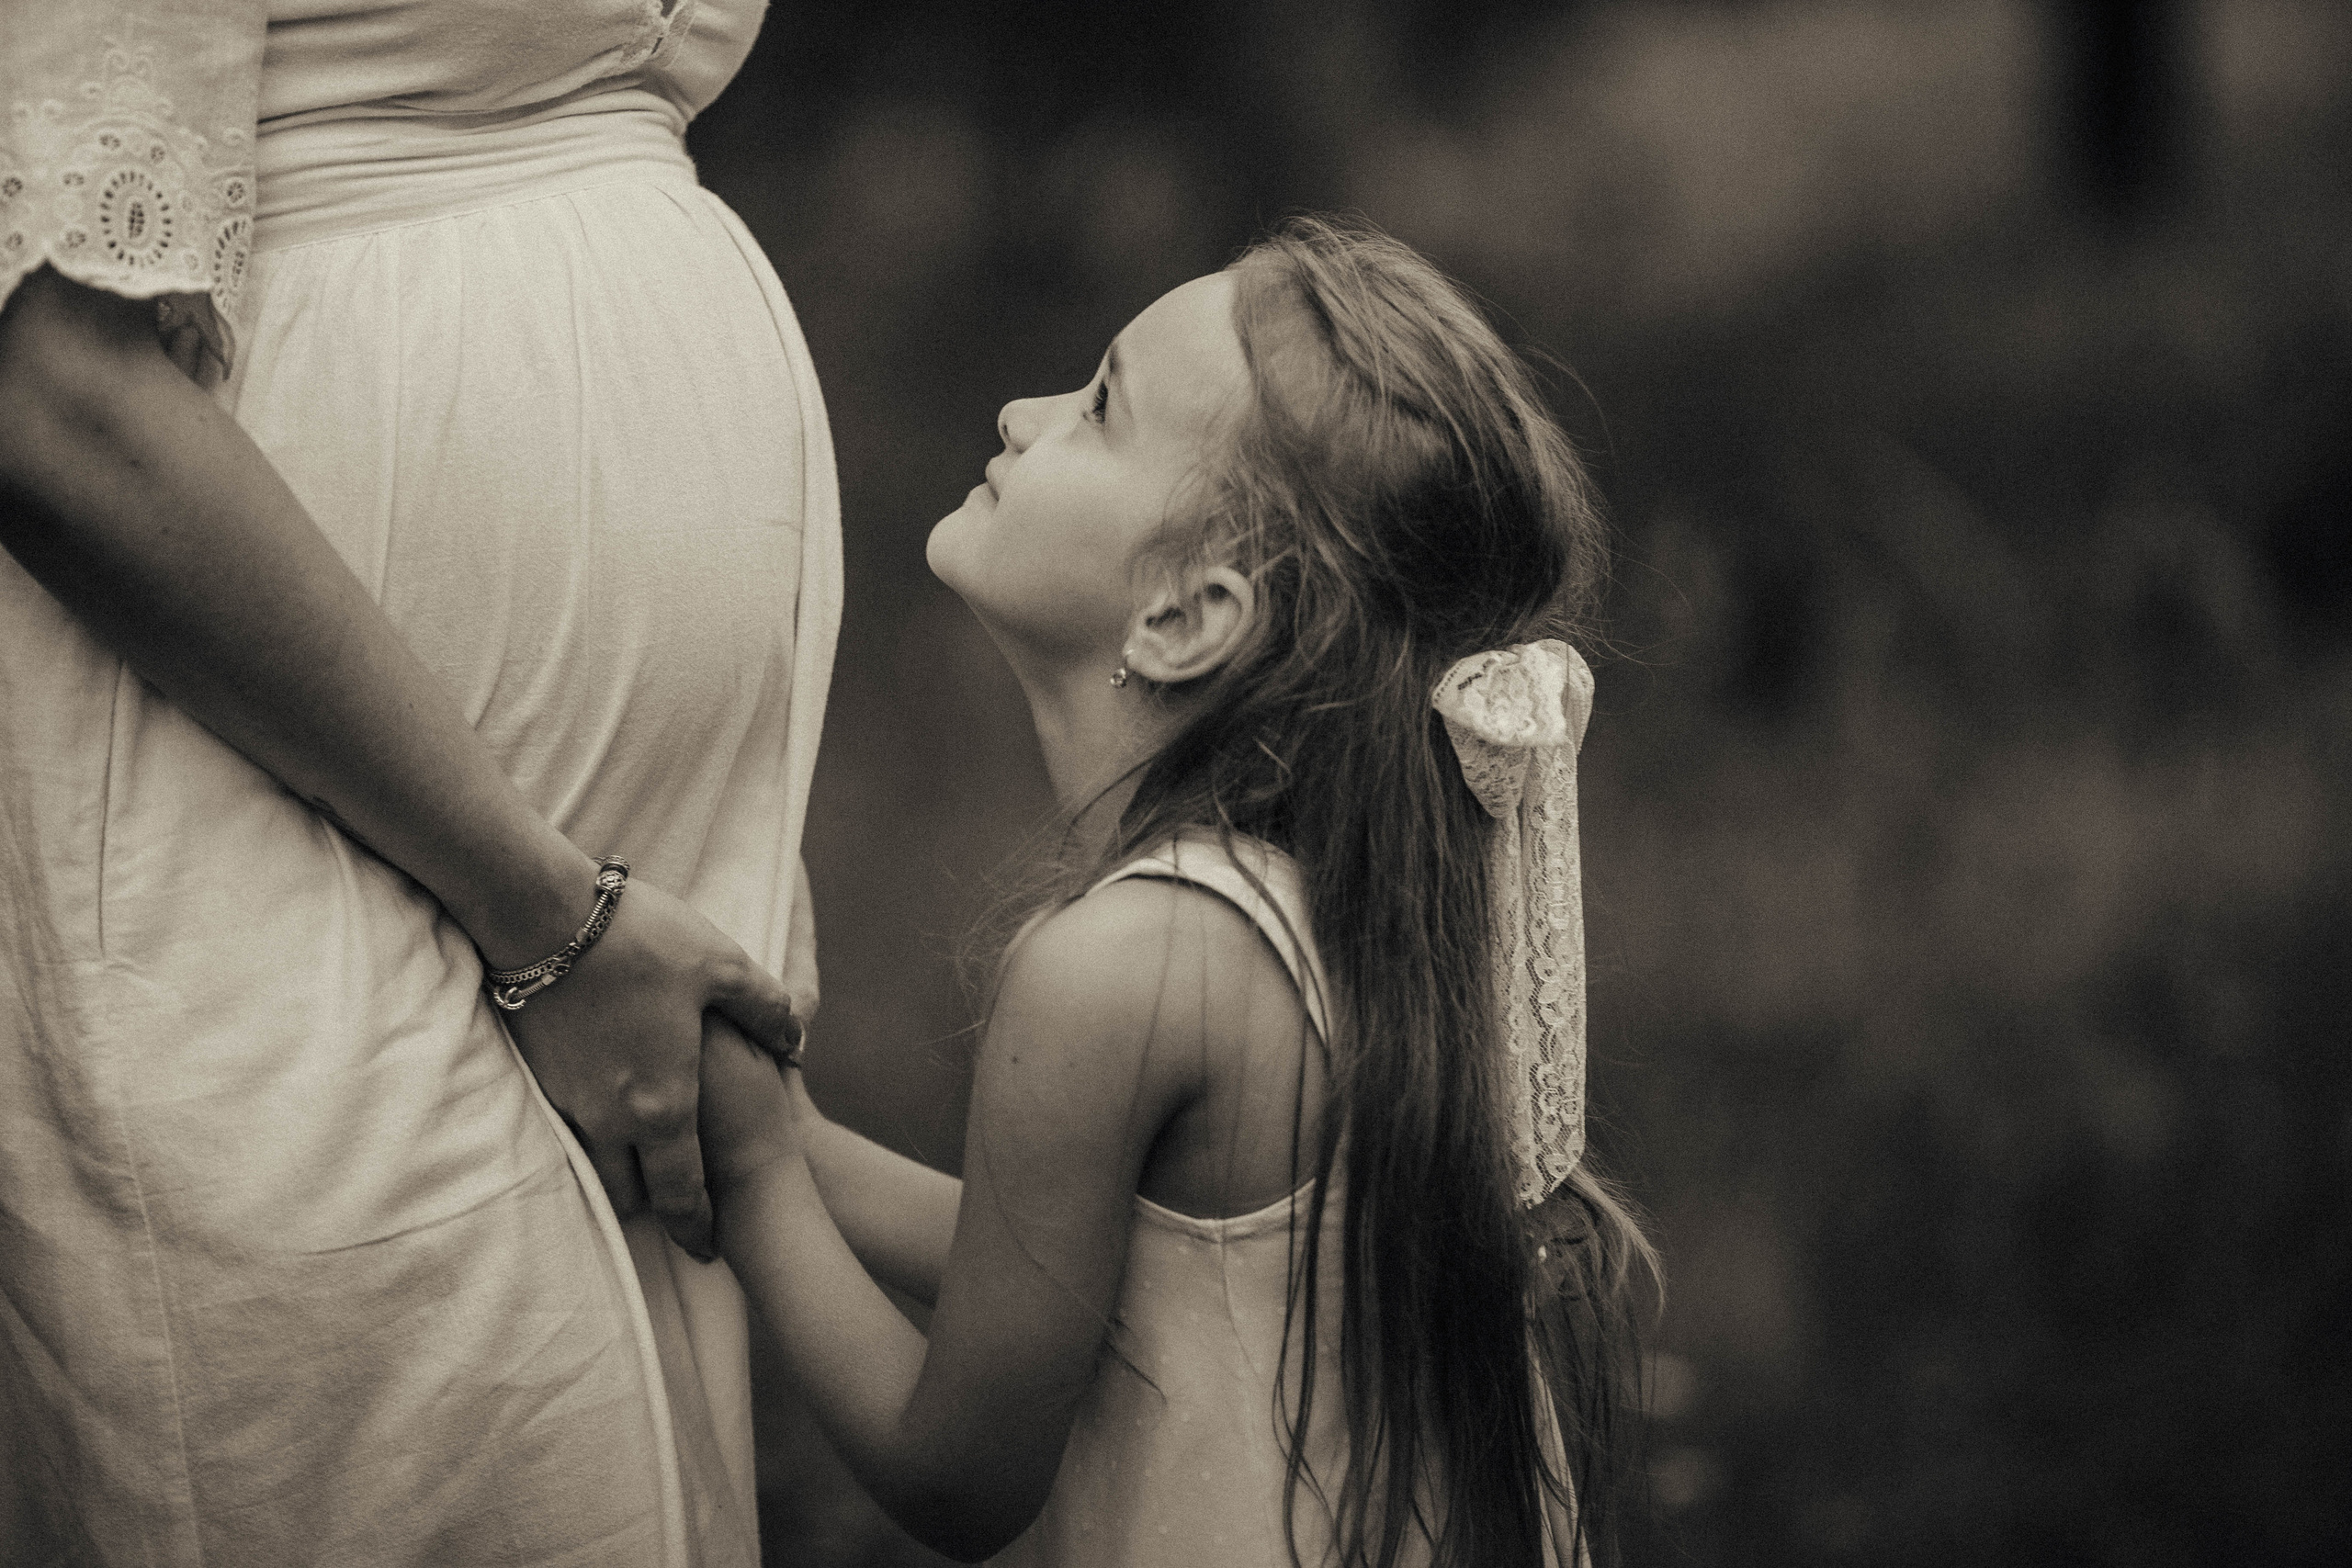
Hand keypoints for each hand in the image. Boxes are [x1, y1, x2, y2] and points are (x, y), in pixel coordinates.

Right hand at [499, 875, 798, 1258]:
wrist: (539, 914)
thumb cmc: (640, 940)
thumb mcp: (723, 966)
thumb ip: (766, 1009)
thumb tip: (797, 1036)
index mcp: (661, 1107)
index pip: (680, 1195)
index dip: (695, 1228)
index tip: (706, 1248)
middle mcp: (608, 1119)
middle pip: (627, 1194)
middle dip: (651, 1206)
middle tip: (670, 1203)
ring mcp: (564, 1101)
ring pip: (592, 1163)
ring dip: (617, 1168)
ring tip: (640, 1154)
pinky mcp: (534, 1074)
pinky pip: (567, 1125)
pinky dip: (590, 1129)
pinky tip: (606, 1099)